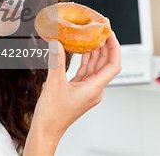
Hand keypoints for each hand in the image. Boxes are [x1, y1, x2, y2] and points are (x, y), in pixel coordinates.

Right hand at [24, 32, 120, 153]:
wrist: (46, 130)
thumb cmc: (52, 115)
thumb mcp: (54, 84)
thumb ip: (56, 61)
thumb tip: (57, 43)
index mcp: (94, 89)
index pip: (113, 65)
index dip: (114, 47)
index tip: (109, 33)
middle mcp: (94, 89)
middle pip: (105, 63)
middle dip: (104, 45)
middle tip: (101, 29)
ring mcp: (88, 90)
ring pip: (96, 66)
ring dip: (95, 51)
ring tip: (92, 35)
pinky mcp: (80, 90)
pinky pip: (86, 71)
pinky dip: (85, 59)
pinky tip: (82, 49)